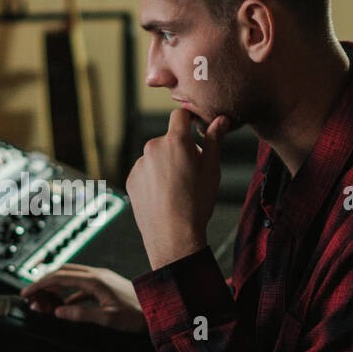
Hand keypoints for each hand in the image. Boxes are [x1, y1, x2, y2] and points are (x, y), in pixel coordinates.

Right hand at [20, 264, 146, 333]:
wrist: (160, 309)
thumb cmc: (138, 315)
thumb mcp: (107, 318)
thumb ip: (81, 314)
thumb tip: (58, 312)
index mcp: (95, 280)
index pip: (60, 277)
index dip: (40, 284)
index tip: (26, 292)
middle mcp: (98, 275)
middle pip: (63, 272)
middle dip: (44, 282)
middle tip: (31, 294)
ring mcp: (103, 278)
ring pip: (72, 277)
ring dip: (56, 287)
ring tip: (45, 300)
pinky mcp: (107, 285)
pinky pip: (82, 286)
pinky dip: (70, 294)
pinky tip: (66, 306)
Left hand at [126, 110, 228, 270]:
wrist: (173, 236)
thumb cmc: (197, 203)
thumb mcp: (212, 170)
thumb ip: (214, 140)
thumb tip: (221, 119)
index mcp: (175, 141)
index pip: (180, 115)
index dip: (189, 120)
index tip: (195, 130)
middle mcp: (153, 147)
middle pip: (168, 139)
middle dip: (179, 150)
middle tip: (191, 173)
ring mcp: (139, 164)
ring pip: (156, 157)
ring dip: (165, 165)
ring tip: (176, 190)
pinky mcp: (131, 179)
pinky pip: (144, 172)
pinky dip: (153, 179)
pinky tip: (163, 197)